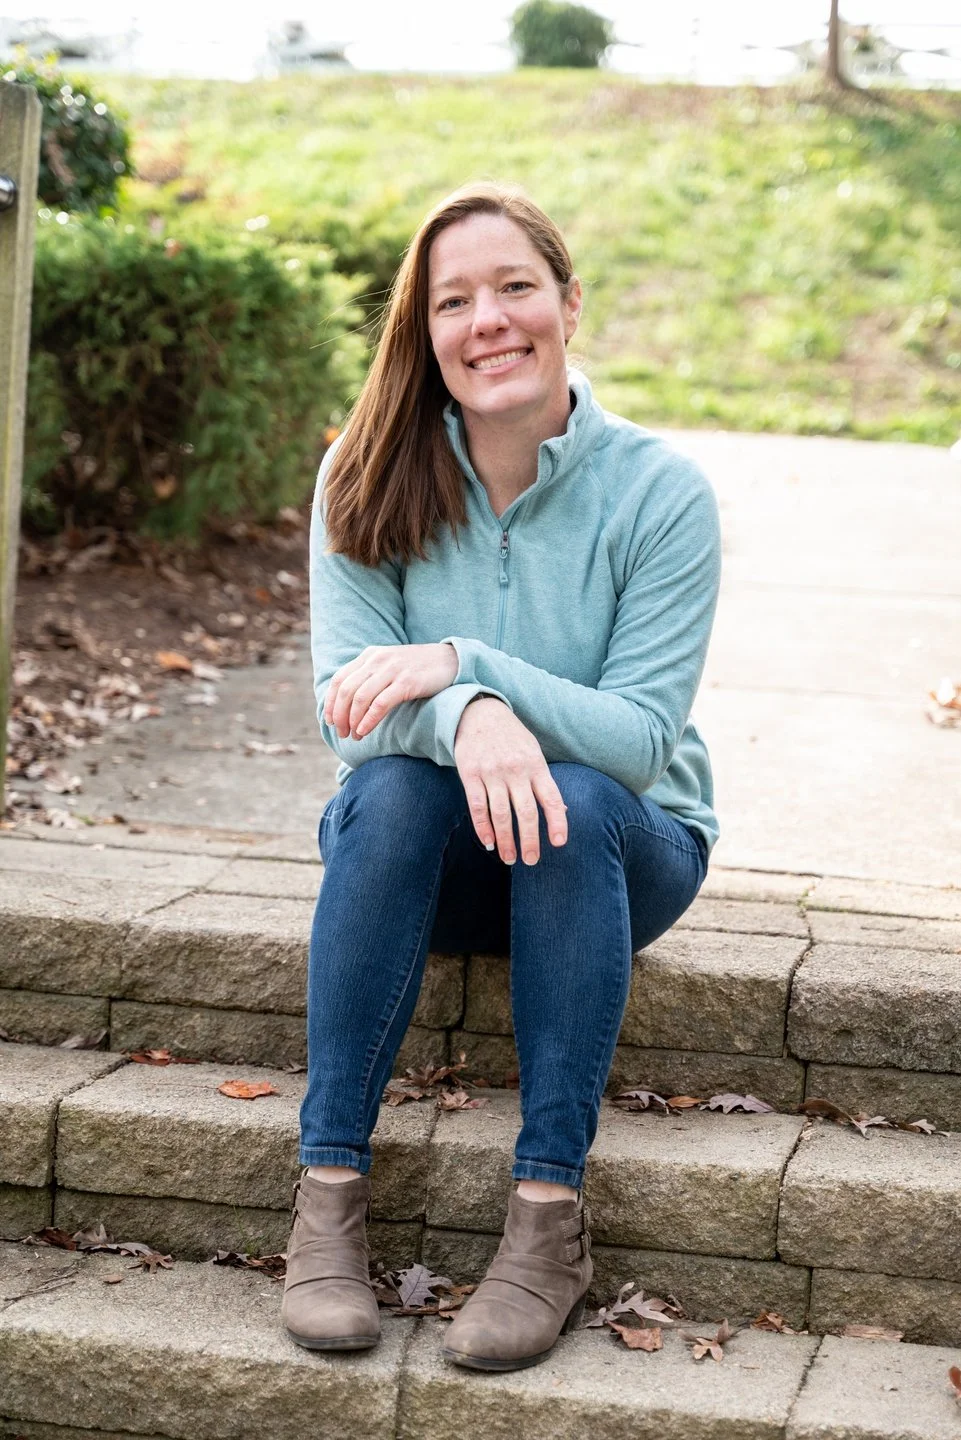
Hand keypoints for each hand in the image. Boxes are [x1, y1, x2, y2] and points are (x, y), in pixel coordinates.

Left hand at [324, 643, 457, 739]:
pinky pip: (380, 703)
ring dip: (353, 720)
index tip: (330, 722)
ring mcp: (392, 670)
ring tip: (354, 736)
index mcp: (369, 655)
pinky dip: (368, 720)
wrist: (451, 660)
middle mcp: (378, 660)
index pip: (340, 680)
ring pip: (361, 697)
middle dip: (340, 715)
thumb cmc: (418, 669)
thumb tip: (349, 704)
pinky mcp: (407, 682)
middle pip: (347, 690)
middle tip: (342, 733)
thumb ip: (370, 677)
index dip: (331, 703)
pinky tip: (364, 731)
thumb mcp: (389, 666)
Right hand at [454, 698, 567, 865]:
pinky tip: (488, 842)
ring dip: (505, 839)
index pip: (551, 798)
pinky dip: (483, 827)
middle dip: (529, 840)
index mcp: (536, 765)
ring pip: (500, 814)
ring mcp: (492, 772)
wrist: (480, 713)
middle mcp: (515, 770)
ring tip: (509, 858)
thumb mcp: (533, 753)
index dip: (557, 821)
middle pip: (525, 812)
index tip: (558, 843)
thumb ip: (544, 781)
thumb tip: (562, 810)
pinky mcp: (470, 773)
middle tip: (531, 860)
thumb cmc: (512, 737)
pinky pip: (477, 805)